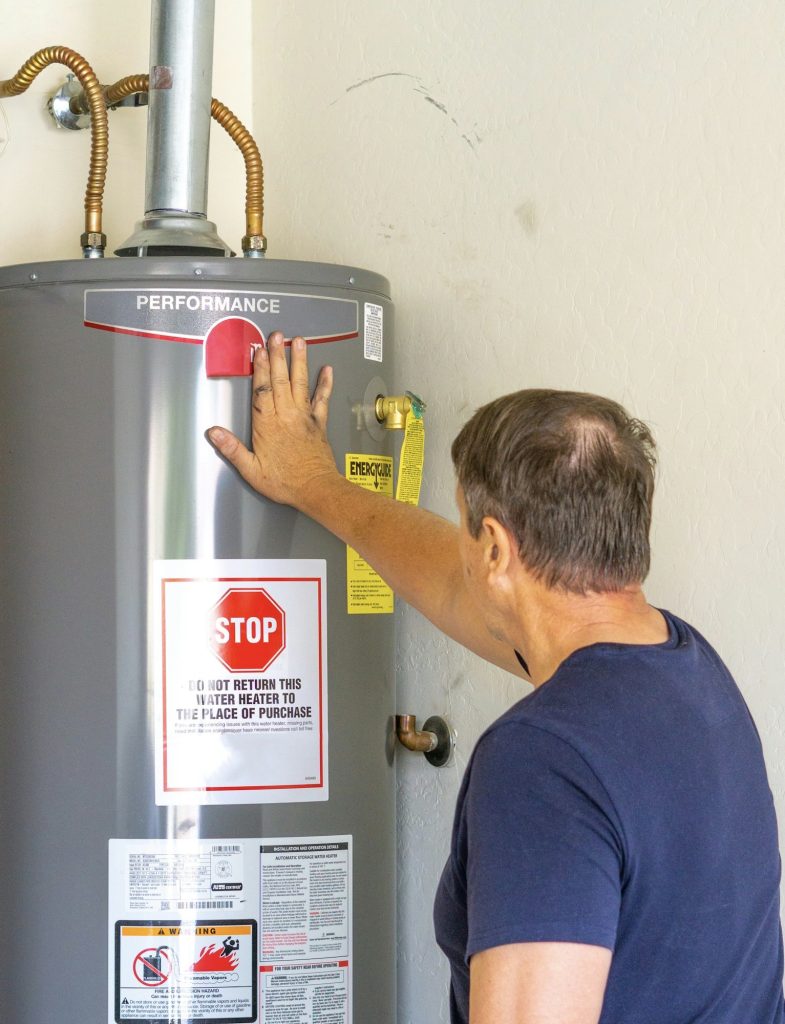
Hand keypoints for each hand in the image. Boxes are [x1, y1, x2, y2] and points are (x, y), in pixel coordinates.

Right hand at [207, 330, 337, 508]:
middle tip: (276, 335)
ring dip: (299, 361)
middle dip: (278, 356)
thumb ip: (232, 449)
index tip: (259, 351)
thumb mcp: (251, 471)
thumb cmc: (284, 482)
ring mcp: (304, 417)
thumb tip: (214, 433)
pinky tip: (327, 369)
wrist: (315, 489)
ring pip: (300, 383)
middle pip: (280, 380)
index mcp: (267, 425)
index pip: (262, 390)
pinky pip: (322, 399)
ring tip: (299, 341)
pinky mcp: (318, 423)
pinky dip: (325, 384)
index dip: (260, 369)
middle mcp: (286, 416)